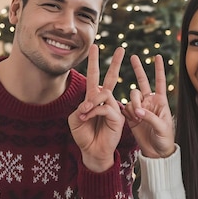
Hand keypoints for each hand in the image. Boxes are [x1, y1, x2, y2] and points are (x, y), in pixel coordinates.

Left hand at [68, 44, 124, 171]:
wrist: (91, 151)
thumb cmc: (83, 135)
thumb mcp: (75, 119)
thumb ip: (81, 107)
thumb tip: (90, 102)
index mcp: (94, 99)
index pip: (95, 77)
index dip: (94, 62)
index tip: (95, 46)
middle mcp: (106, 101)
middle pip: (111, 79)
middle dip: (116, 64)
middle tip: (122, 49)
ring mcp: (113, 109)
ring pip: (105, 94)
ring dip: (92, 101)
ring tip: (84, 112)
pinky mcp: (118, 118)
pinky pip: (106, 108)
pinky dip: (95, 111)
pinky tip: (88, 116)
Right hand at [124, 54, 174, 158]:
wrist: (157, 152)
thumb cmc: (165, 139)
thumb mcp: (162, 127)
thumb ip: (150, 117)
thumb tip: (138, 111)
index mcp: (160, 101)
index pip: (160, 82)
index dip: (159, 69)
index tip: (157, 56)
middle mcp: (149, 102)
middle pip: (142, 82)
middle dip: (138, 69)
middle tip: (132, 56)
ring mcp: (140, 108)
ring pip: (132, 97)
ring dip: (134, 103)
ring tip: (138, 116)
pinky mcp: (131, 117)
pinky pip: (126, 108)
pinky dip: (128, 112)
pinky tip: (132, 119)